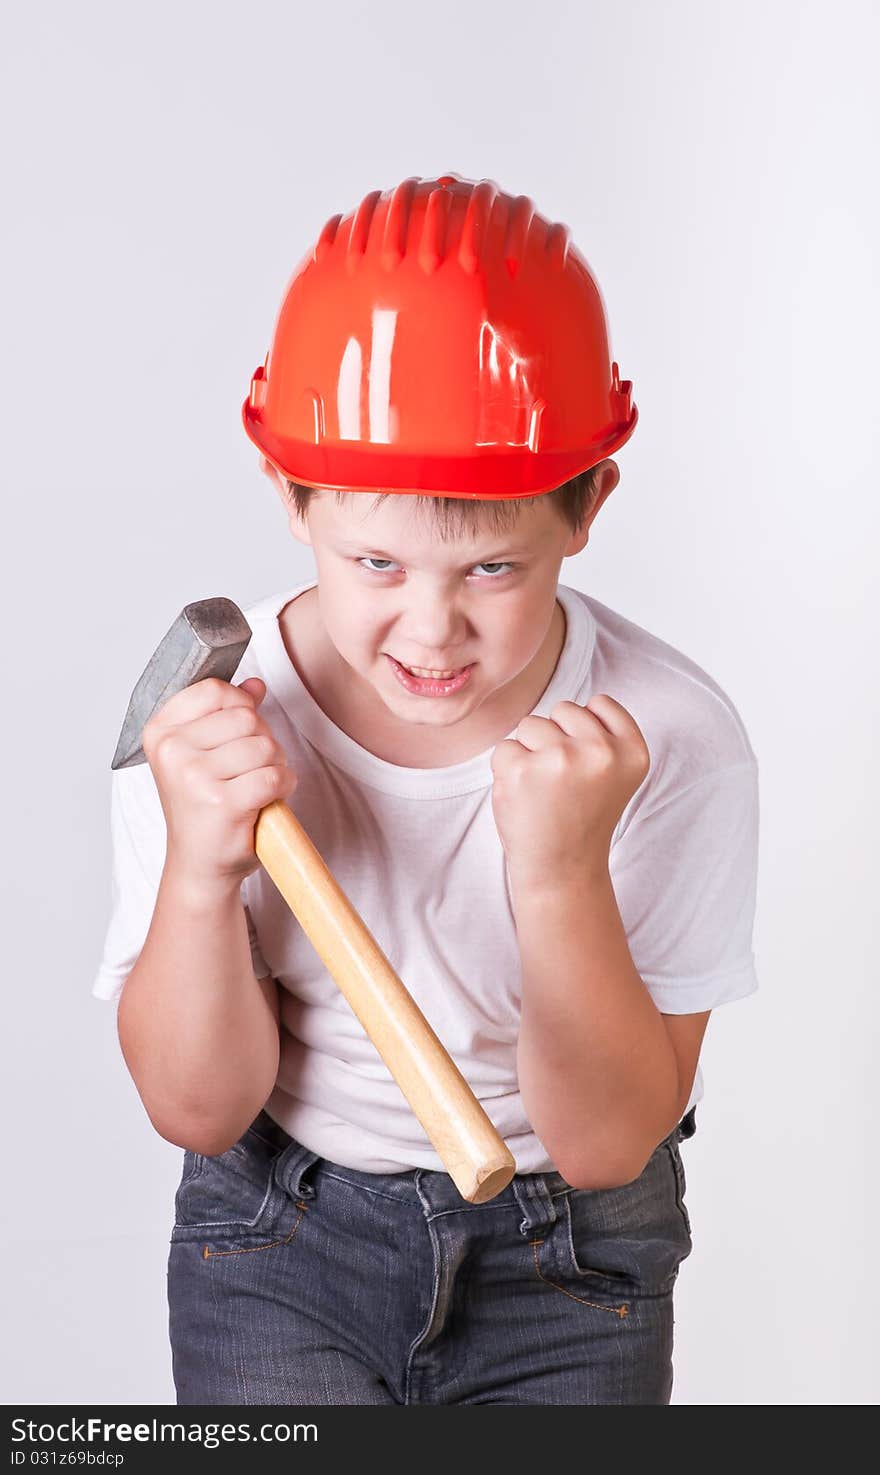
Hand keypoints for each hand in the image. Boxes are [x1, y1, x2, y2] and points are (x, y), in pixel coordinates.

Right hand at [142, 676, 297, 890]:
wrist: (199, 864)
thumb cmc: (202, 806)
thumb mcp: (204, 754)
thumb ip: (227, 713)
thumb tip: (255, 684)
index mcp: (160, 731)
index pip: (214, 690)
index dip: (240, 704)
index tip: (238, 730)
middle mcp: (172, 751)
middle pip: (247, 717)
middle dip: (262, 740)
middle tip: (247, 770)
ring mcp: (194, 777)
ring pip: (265, 746)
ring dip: (274, 765)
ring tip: (255, 786)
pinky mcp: (222, 802)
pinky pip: (274, 776)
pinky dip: (283, 786)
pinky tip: (266, 800)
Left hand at [489, 695, 649, 885]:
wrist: (562, 870)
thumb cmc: (582, 817)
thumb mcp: (615, 774)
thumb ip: (604, 734)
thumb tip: (568, 705)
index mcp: (633, 751)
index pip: (601, 703)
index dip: (585, 730)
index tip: (586, 766)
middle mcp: (602, 752)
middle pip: (563, 709)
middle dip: (556, 738)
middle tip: (563, 782)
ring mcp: (561, 758)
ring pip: (531, 724)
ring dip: (530, 752)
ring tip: (543, 790)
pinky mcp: (522, 770)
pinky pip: (504, 747)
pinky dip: (506, 770)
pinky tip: (524, 797)